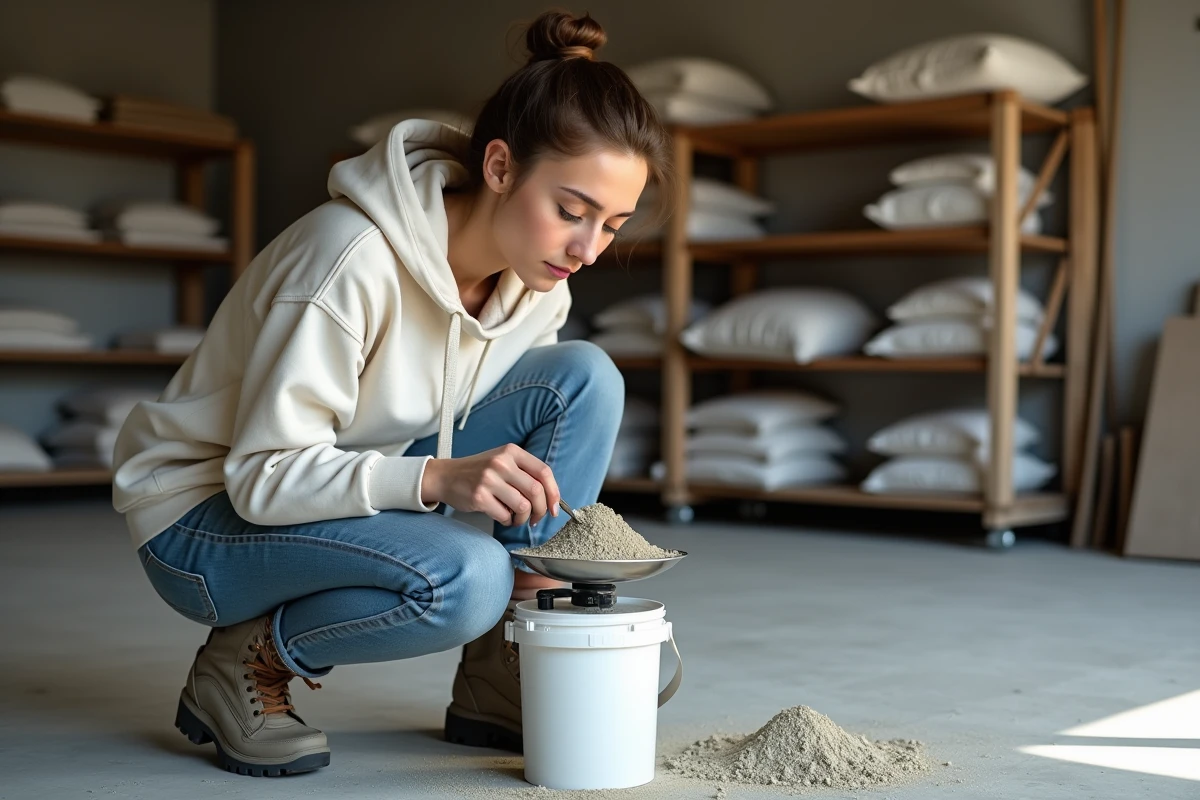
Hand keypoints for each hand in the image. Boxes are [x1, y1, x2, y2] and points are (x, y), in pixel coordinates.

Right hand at [420, 444, 561, 526]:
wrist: (446, 476)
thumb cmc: (479, 472)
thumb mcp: (502, 461)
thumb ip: (525, 473)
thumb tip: (550, 498)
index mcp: (512, 452)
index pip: (544, 472)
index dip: (554, 493)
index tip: (555, 508)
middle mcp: (501, 463)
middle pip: (536, 491)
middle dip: (541, 510)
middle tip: (536, 518)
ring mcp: (489, 479)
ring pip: (523, 506)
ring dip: (523, 518)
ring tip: (517, 518)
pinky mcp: (479, 496)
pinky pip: (505, 515)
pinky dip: (508, 521)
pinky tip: (503, 517)